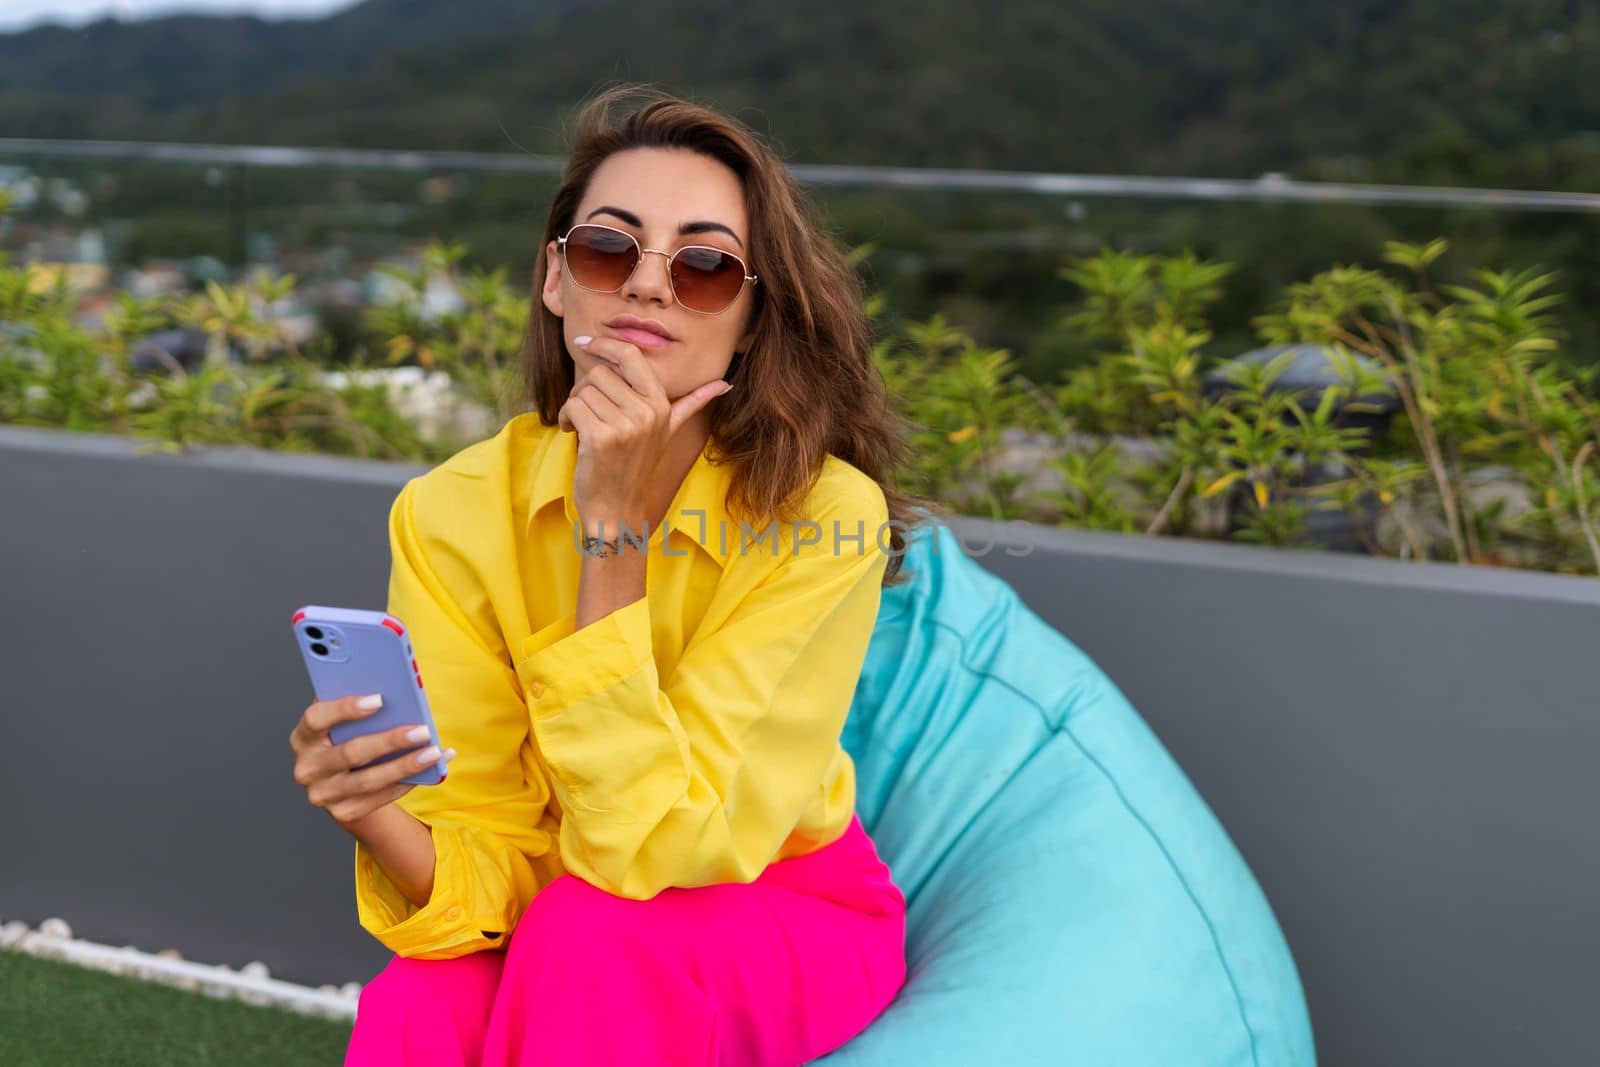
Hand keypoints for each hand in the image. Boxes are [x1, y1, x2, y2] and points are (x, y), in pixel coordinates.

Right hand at [287, 694, 455, 827]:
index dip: (345, 709)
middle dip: (389, 741)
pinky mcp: (343, 812)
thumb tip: (397, 695)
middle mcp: (307, 768)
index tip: (379, 700)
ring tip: (433, 752)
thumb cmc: (346, 738)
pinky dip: (407, 782)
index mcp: (303, 737)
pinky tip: (430, 769)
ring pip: (368, 781)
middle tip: (422, 731)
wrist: (341, 781)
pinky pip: (380, 798)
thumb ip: (359, 706)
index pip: (315, 719)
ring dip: (405, 766)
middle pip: (350, 753)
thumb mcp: (343, 722)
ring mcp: (323, 794)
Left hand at [558, 335, 730, 525]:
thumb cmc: (637, 468)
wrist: (617, 510)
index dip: (605, 344)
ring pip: (582, 390)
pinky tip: (571, 433)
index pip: (631, 355)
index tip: (584, 342)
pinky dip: (564, 418)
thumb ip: (693, 403)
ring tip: (584, 427)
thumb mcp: (668, 432)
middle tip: (590, 412)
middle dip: (585, 390)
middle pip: (600, 373)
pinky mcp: (600, 437)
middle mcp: (646, 412)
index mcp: (661, 404)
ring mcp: (625, 426)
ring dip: (574, 407)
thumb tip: (725, 384)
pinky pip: (571, 406)